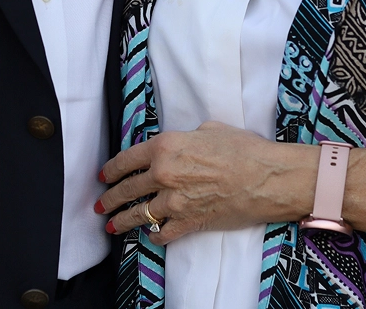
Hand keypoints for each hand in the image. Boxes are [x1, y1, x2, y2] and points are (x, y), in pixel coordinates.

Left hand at [95, 121, 316, 244]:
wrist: (265, 178)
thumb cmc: (241, 148)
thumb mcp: (207, 129)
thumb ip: (183, 138)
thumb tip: (177, 146)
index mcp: (165, 146)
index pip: (127, 159)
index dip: (111, 169)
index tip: (104, 176)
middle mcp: (163, 174)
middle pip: (128, 189)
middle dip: (110, 198)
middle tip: (100, 204)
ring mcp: (174, 202)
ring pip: (139, 214)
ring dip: (122, 221)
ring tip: (112, 225)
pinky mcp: (188, 223)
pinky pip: (162, 234)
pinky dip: (154, 236)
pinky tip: (150, 235)